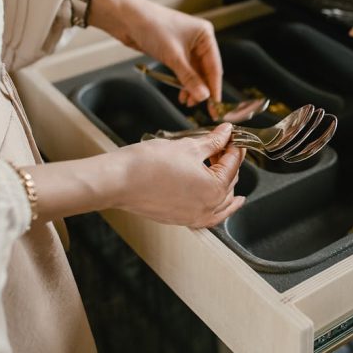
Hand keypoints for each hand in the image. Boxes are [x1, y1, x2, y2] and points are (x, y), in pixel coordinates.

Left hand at [88, 0, 222, 107]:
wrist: (126, 18)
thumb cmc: (152, 27)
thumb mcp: (173, 56)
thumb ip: (189, 78)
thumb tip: (203, 96)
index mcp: (205, 35)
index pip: (215, 66)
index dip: (215, 87)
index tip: (216, 105)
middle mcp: (199, 40)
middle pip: (206, 70)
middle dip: (203, 89)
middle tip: (204, 109)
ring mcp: (187, 46)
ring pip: (195, 72)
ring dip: (192, 88)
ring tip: (188, 102)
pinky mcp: (175, 51)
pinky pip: (184, 70)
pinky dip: (183, 82)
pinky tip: (181, 93)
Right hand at [112, 124, 245, 226]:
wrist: (118, 181)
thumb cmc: (149, 164)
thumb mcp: (189, 146)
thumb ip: (213, 141)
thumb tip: (226, 132)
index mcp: (214, 189)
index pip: (233, 164)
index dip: (235, 146)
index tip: (233, 135)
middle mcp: (208, 208)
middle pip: (229, 182)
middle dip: (228, 162)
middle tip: (222, 144)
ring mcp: (193, 217)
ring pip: (221, 201)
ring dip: (224, 183)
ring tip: (219, 165)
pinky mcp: (180, 220)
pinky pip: (207, 215)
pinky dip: (216, 206)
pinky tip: (219, 199)